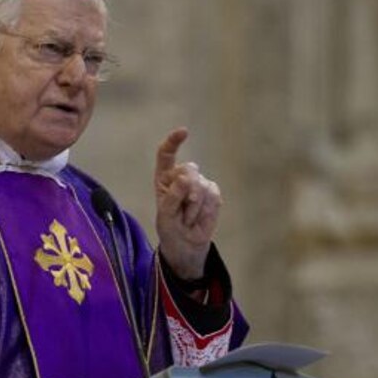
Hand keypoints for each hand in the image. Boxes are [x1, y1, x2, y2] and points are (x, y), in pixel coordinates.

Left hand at [154, 128, 221, 279]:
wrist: (186, 245)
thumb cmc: (170, 228)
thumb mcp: (165, 215)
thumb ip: (173, 196)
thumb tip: (186, 177)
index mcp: (164, 178)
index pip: (167, 154)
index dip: (174, 141)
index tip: (184, 132)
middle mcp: (182, 177)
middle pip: (189, 170)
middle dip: (188, 191)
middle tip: (183, 210)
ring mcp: (199, 184)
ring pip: (202, 184)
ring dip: (195, 207)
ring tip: (188, 218)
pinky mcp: (213, 193)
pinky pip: (213, 194)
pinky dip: (206, 209)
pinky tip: (199, 218)